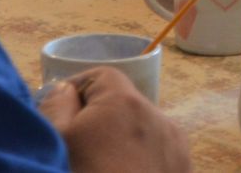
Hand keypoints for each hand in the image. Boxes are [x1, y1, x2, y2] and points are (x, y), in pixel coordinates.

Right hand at [38, 67, 190, 172]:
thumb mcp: (56, 142)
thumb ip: (57, 106)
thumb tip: (66, 89)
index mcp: (127, 102)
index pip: (101, 77)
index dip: (76, 91)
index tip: (57, 117)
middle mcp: (160, 118)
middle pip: (123, 107)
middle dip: (98, 123)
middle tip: (76, 153)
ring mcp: (177, 149)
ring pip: (142, 134)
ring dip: (121, 146)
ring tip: (102, 169)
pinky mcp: (184, 171)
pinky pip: (158, 157)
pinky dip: (140, 165)